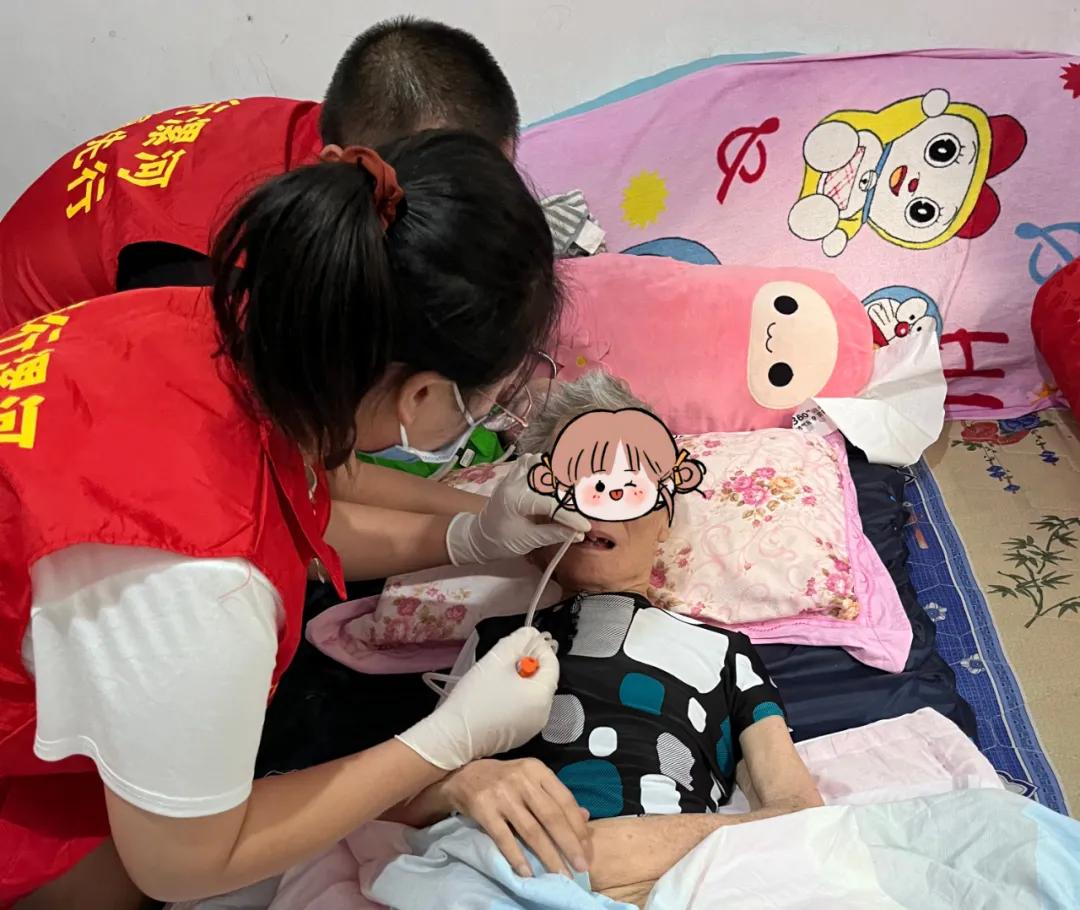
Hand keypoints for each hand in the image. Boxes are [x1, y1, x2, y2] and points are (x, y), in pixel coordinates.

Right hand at [397, 627, 557, 770]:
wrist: (454, 735)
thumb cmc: (475, 697)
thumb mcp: (497, 660)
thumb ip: (518, 641)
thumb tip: (531, 635)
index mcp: (542, 696)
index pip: (552, 664)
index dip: (538, 648)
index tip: (520, 643)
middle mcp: (543, 715)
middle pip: (542, 680)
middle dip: (527, 666)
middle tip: (504, 660)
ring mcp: (531, 728)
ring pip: (532, 694)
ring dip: (520, 682)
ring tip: (497, 678)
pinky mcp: (519, 736)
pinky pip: (524, 710)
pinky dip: (515, 698)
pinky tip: (495, 697)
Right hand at [444, 758, 591, 877]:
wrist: (463, 774)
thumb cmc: (504, 779)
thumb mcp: (531, 779)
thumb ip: (556, 796)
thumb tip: (585, 816)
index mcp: (537, 770)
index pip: (565, 800)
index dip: (578, 827)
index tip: (587, 850)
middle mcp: (522, 780)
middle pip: (551, 816)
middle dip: (569, 844)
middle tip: (581, 867)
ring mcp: (502, 794)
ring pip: (531, 830)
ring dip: (548, 856)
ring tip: (560, 875)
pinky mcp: (484, 809)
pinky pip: (504, 838)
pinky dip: (517, 857)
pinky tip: (528, 872)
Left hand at [445, 455, 589, 564]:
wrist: (479, 537)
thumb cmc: (501, 542)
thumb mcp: (528, 541)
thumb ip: (554, 533)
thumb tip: (579, 533)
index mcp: (515, 499)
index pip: (551, 503)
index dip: (571, 516)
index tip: (586, 526)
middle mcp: (514, 482)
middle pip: (549, 476)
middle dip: (570, 489)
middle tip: (587, 501)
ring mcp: (513, 476)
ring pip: (539, 462)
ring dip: (557, 472)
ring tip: (573, 488)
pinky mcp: (514, 476)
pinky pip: (530, 462)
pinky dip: (544, 466)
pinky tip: (555, 478)